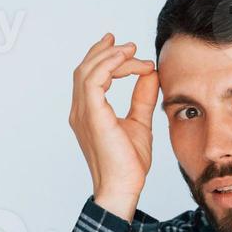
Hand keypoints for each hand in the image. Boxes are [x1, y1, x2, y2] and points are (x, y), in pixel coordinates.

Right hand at [69, 33, 159, 217]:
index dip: (106, 59)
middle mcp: (80, 111)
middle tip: (128, 44)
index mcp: (88, 113)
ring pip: (88, 70)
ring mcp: (83, 113)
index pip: (91, 77)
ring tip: (132, 50)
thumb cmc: (128, 164)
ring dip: (110, 56)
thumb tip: (150, 75)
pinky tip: (127, 59)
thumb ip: (142, 98)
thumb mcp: (139, 123)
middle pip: (85, 69)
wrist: (123, 187)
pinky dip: (110, 64)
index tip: (129, 52)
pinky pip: (94, 80)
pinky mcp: (92, 115)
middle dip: (105, 51)